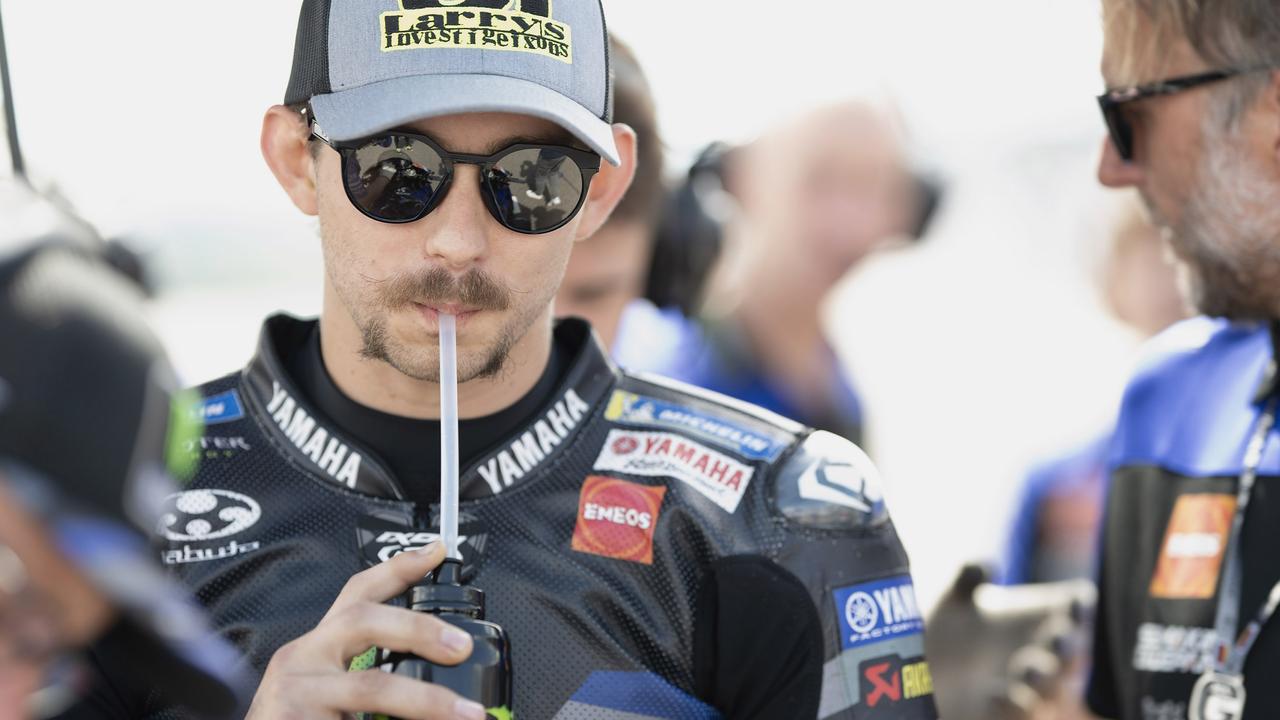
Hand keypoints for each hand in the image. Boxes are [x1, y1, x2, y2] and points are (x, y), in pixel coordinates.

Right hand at [245, 542, 487, 719]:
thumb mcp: (326, 695)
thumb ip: (369, 682)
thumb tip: (436, 684)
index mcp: (317, 647)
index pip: (357, 594)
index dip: (398, 569)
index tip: (438, 551)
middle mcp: (301, 660)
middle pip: (362, 621)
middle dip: (420, 629)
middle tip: (462, 648)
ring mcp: (294, 693)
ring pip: (369, 686)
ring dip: (425, 700)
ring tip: (466, 714)